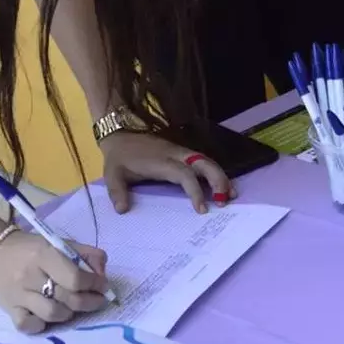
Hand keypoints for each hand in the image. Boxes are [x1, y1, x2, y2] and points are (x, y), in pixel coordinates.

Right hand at [0, 231, 111, 333]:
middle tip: (97, 300)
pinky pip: (29, 326)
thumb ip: (85, 254)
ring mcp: (18, 295)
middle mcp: (30, 276)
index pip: (75, 278)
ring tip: (72, 307)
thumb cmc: (30, 248)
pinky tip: (47, 316)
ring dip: (69, 313)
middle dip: (89, 302)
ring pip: (52, 314)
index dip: (95, 284)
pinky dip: (42, 324)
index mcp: (44, 254)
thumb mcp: (58, 242)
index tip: (103, 286)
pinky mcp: (9, 310)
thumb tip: (102, 274)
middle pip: (67, 298)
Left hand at [99, 130, 234, 213]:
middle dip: (218, 181)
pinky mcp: (182, 152)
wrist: (120, 133)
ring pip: (207, 161)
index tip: (201, 209)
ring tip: (230, 196)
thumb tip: (122, 210)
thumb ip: (117, 192)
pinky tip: (223, 185)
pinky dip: (215, 172)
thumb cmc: (119, 156)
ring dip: (221, 177)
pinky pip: (203, 161)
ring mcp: (180, 152)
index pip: (185, 175)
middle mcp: (176, 154)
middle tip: (225, 201)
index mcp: (161, 161)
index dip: (196, 191)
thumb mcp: (112, 173)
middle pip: (204, 163)